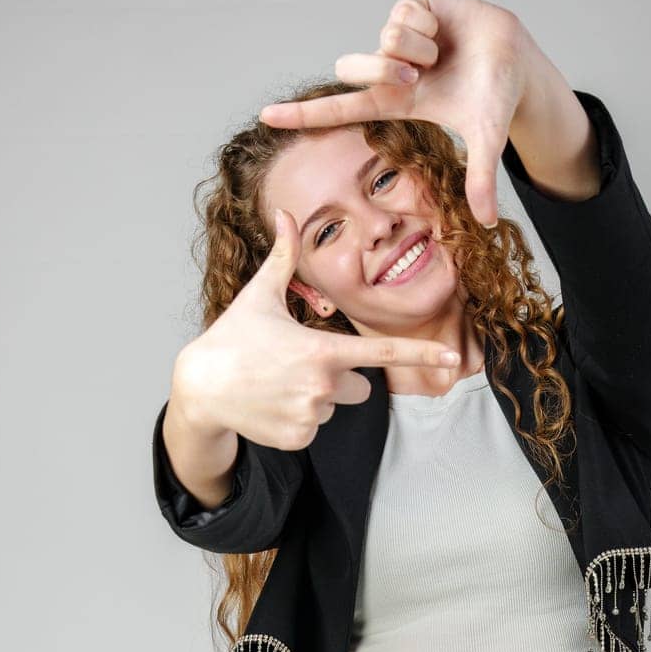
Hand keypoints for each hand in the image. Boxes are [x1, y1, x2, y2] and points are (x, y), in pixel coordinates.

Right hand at [174, 208, 461, 450]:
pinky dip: (298, 420)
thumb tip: (287, 213)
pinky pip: (315, 428)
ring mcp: (311, 415)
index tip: (450, 359)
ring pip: (336, 408)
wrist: (200, 387)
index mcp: (321, 349)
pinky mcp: (299, 438)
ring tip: (278, 385)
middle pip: (362, 388)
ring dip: (316, 399)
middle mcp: (322, 386)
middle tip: (298, 367)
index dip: (420, 354)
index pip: (382, 352)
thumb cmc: (233, 337)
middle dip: (340, 379)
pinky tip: (271, 405)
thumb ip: (284, 258)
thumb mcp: (259, 296)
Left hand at [259, 0, 530, 228]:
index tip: (266, 117)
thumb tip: (487, 223)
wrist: (519, 58)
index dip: (304, 114)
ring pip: (383, 39)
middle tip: (419, 76)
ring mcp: (398, 40)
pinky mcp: (411, 9)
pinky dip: (428, 23)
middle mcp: (390, 71)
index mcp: (396, 103)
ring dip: (417, 49)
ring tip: (441, 54)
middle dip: (383, 70)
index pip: (340, 109)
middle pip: (352, 67)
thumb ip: (481, 180)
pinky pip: (403, 13)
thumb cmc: (497, 98)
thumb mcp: (487, 139)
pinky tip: (445, 30)